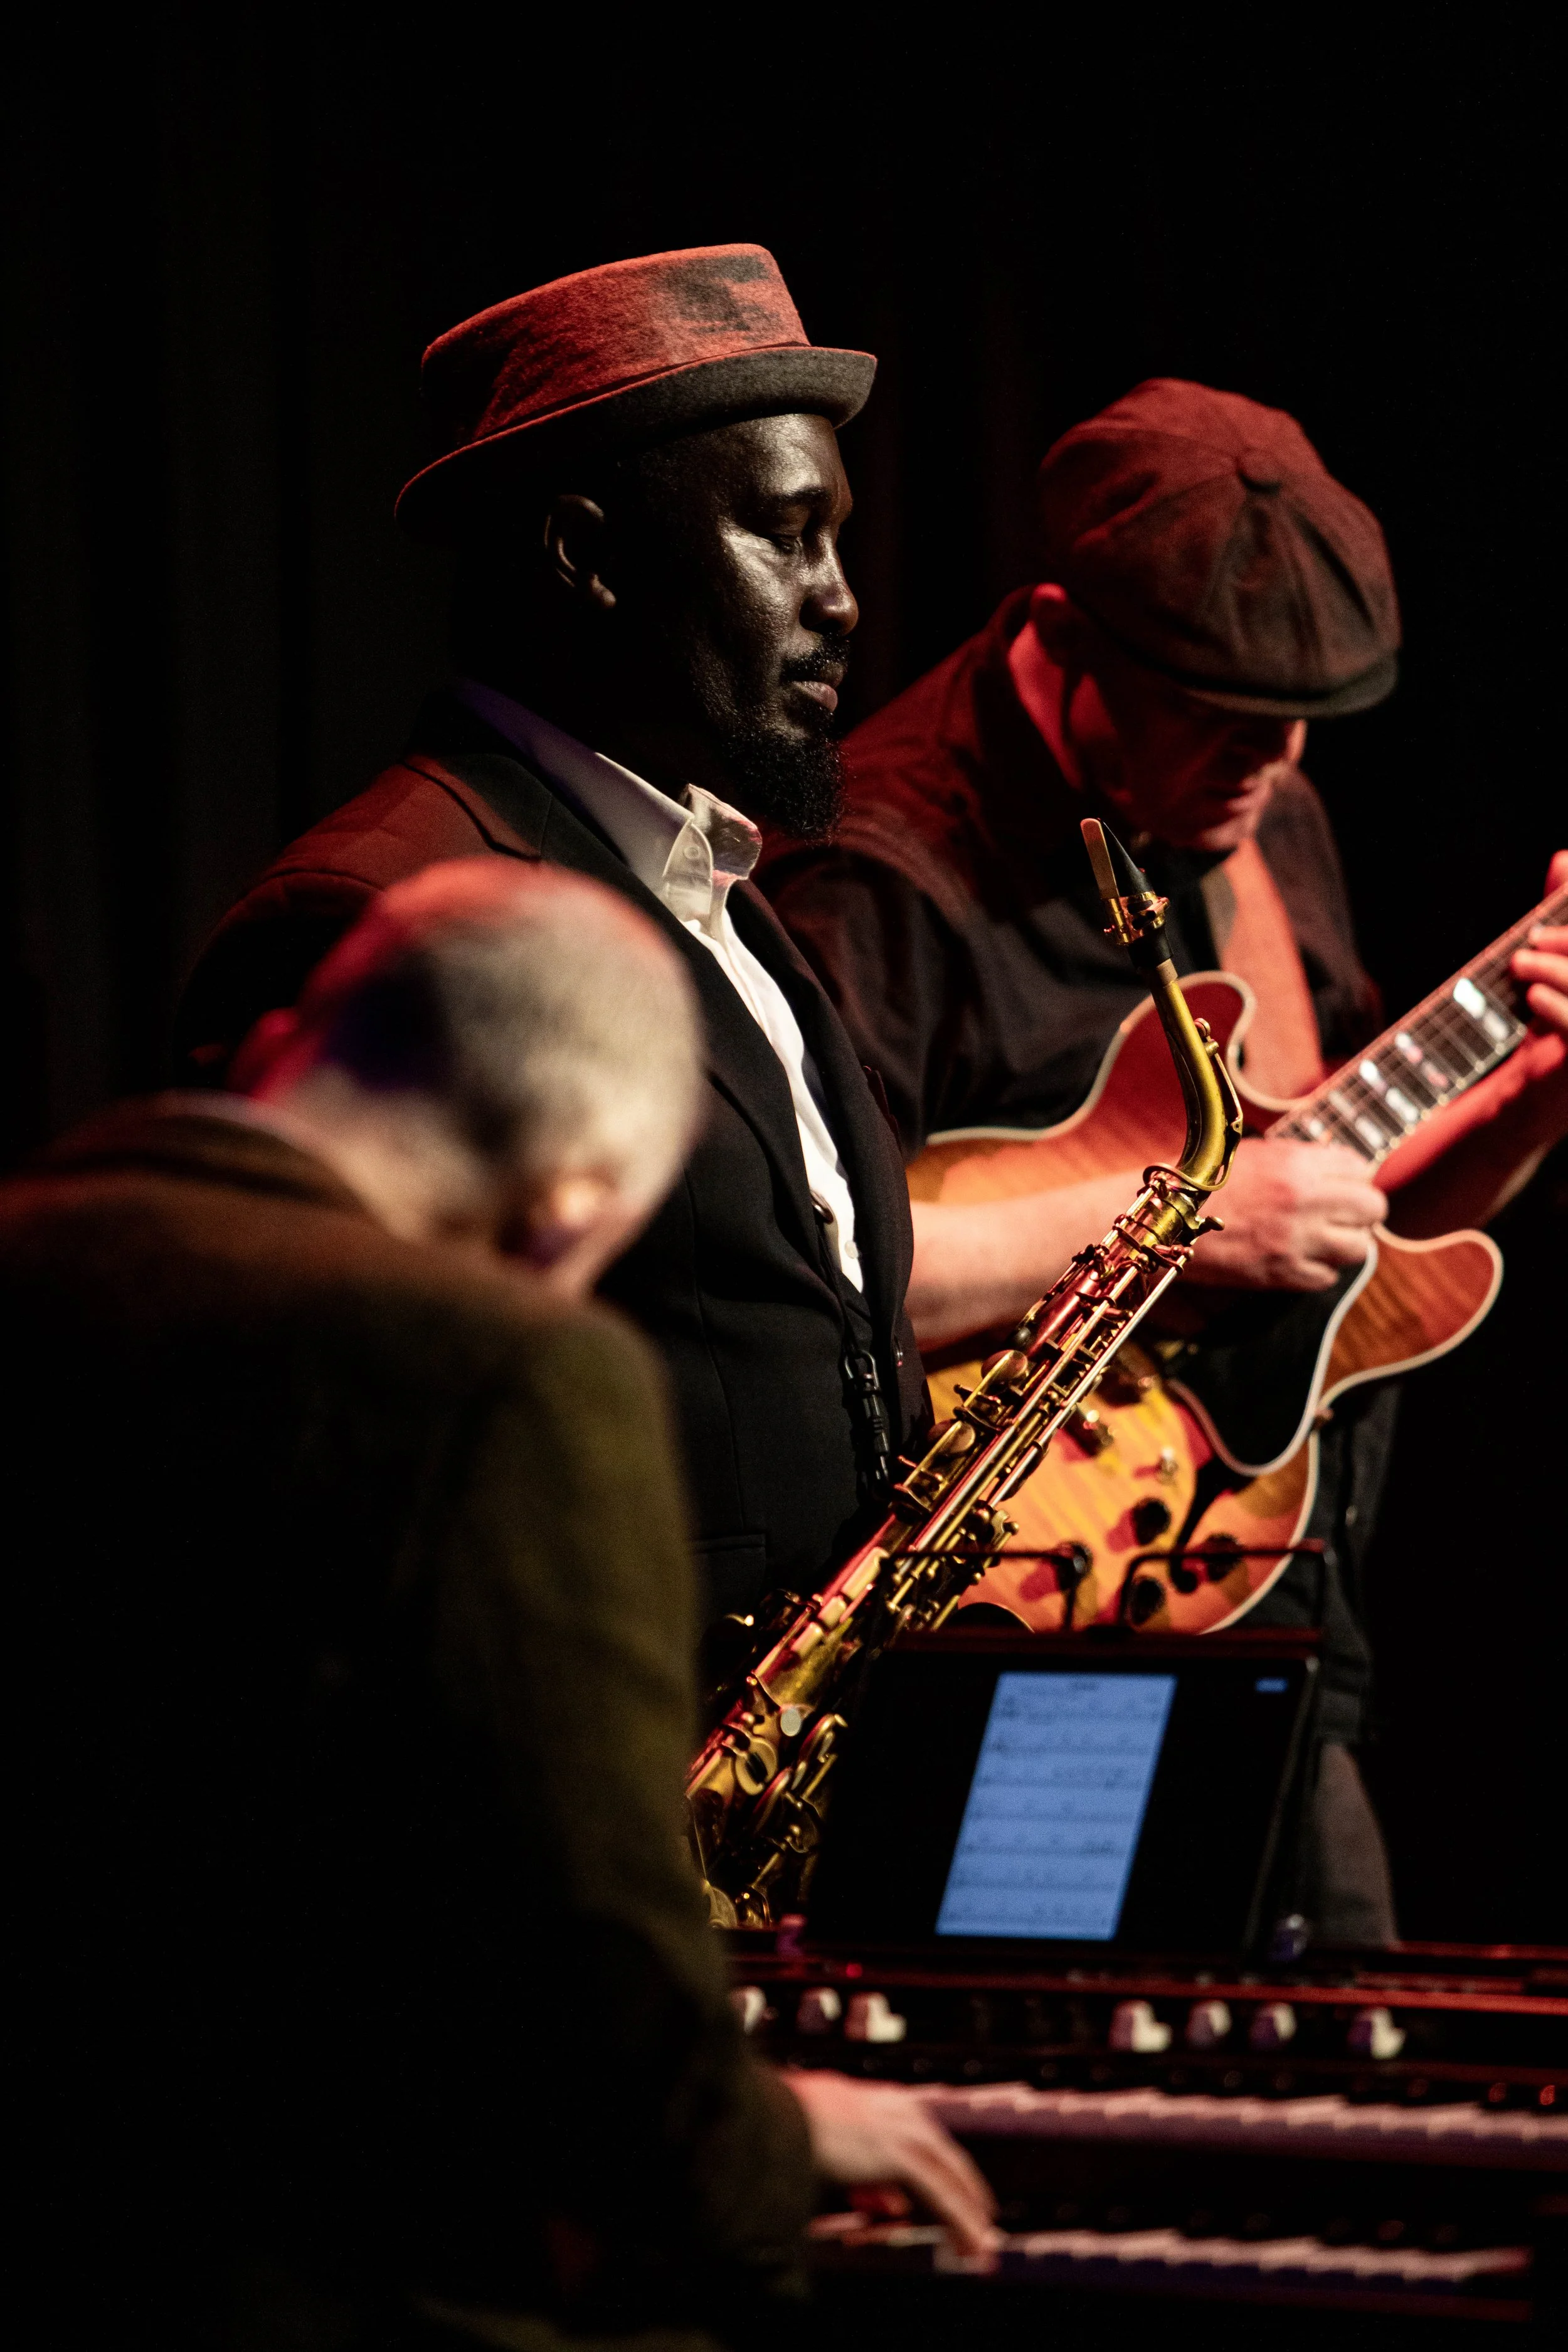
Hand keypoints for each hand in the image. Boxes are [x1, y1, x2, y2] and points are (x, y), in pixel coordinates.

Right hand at [782, 2069, 998, 2258]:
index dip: (930, 2163)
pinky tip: (970, 2239)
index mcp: (867, 2098)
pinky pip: (936, 2190)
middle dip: (960, 2183)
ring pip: (945, 2170)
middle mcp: (888, 2107)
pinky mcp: (894, 2153)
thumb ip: (855, 2170)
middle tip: (978, 2212)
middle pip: (938, 2148)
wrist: (765, 2116)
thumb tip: (889, 2203)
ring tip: (981, 2236)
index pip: (913, 2131)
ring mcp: (893, 2127)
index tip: (938, 2196)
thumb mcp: (820, 2142)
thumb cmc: (776, 2126)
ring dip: (966, 2205)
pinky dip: (958, 2216)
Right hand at [1186, 1137, 1386, 1290]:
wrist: (1164, 1219)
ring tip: (1324, 1238)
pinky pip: (1327, 1277)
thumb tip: (1342, 1171)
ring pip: (1359, 1247)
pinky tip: (1299, 1258)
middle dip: (1361, 1211)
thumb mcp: (1256, 1153)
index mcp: (1296, 1162)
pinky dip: (1319, 1270)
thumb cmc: (1204, 1181)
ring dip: (1346, 1243)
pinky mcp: (1282, 1273)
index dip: (1353, 1177)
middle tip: (1342, 1214)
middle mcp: (1303, 1199)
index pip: (1360, 1167)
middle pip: (1372, 1208)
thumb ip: (1302, 1160)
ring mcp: (1295, 1239)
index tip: (1340, 1184)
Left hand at [1507, 850, 1567, 1127]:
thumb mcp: (1557, 967)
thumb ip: (1564, 913)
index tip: (1547, 921)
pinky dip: (1556, 1005)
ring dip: (1556, 969)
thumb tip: (1563, 859)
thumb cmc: (1547, 1031)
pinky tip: (1532, 997)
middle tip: (1532, 938)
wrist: (1521, 1108)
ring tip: (1522, 965)